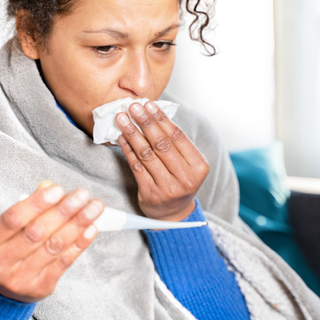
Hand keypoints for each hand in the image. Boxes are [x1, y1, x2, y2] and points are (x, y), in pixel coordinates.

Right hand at [0, 181, 103, 302]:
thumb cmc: (4, 248)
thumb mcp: (4, 228)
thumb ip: (26, 207)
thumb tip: (49, 187)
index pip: (12, 219)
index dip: (37, 203)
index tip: (58, 189)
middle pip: (36, 233)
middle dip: (64, 211)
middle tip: (82, 195)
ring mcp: (19, 279)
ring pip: (53, 246)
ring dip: (78, 224)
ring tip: (94, 207)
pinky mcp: (39, 287)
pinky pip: (64, 262)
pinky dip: (80, 243)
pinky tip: (91, 228)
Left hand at [116, 101, 208, 221]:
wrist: (172, 214)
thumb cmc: (179, 180)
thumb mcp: (187, 163)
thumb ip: (176, 143)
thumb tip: (153, 113)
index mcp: (199, 166)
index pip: (178, 136)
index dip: (162, 119)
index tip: (148, 104)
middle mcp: (185, 177)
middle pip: (162, 144)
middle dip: (145, 122)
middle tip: (133, 106)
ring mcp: (167, 187)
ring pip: (146, 154)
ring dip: (132, 133)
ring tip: (122, 118)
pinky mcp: (150, 193)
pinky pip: (136, 166)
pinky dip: (127, 149)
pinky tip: (121, 137)